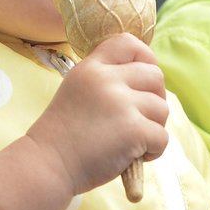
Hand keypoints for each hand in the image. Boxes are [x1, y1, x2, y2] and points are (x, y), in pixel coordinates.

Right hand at [32, 32, 169, 195]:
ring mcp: (122, 104)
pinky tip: (134, 156)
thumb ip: (106, 78)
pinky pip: (162, 136)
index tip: (142, 80)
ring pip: (162, 108)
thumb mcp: (77, 89)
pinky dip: (154, 150)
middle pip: (155, 76)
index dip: (145, 57)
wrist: (47, 166)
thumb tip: (146, 76)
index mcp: (92, 67)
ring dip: (154, 126)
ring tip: (133, 140)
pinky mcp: (134, 130)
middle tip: (140, 118)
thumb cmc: (62, 135)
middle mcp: (107, 80)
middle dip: (155, 98)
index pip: (129, 42)